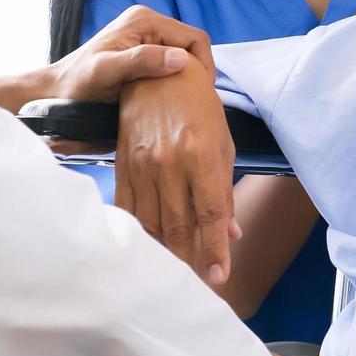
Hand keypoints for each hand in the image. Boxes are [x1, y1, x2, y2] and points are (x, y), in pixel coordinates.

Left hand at [0, 6, 213, 111]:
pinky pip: (170, 67)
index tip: (200, 96)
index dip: (204, 67)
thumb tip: (180, 59)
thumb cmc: (76, 84)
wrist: (55, 93)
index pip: (195, 38)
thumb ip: (140, 61)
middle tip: (193, 104)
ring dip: (186, 81)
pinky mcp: (141, 55)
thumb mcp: (106, 72)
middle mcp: (147, 24)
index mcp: (144, 20)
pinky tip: (169, 102)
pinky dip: (174, 84)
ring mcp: (145, 39)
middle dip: (196, 75)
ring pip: (183, 60)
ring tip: (182, 105)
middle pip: (192, 49)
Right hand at [117, 62, 238, 283]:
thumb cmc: (198, 107)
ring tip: (174, 269)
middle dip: (188, 260)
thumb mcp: (223, 145)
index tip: (219, 276)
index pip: (210, 215)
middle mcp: (170, 163)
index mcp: (201, 156)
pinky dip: (138, 231)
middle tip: (196, 281)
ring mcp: (143, 166)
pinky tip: (147, 245)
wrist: (157, 75)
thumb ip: (225, 191)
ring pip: (150, 223)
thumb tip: (232, 233)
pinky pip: (128, 208)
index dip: (215, 250)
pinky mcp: (123, 165)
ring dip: (163, 251)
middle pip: (178, 226)